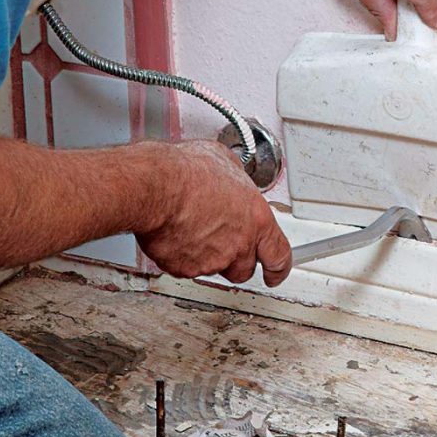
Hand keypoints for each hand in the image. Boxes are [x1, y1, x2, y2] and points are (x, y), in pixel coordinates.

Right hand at [136, 141, 291, 287]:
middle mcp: (238, 244)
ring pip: (213, 267)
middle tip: (222, 242)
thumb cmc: (188, 172)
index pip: (279, 255)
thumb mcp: (224, 162)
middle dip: (235, 259)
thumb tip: (232, 179)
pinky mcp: (185, 268)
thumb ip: (236, 181)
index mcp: (257, 219)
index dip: (279, 269)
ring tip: (191, 227)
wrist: (157, 187)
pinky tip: (174, 232)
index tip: (276, 274)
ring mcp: (212, 260)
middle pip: (244, 268)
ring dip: (206, 254)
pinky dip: (181, 255)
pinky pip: (186, 267)